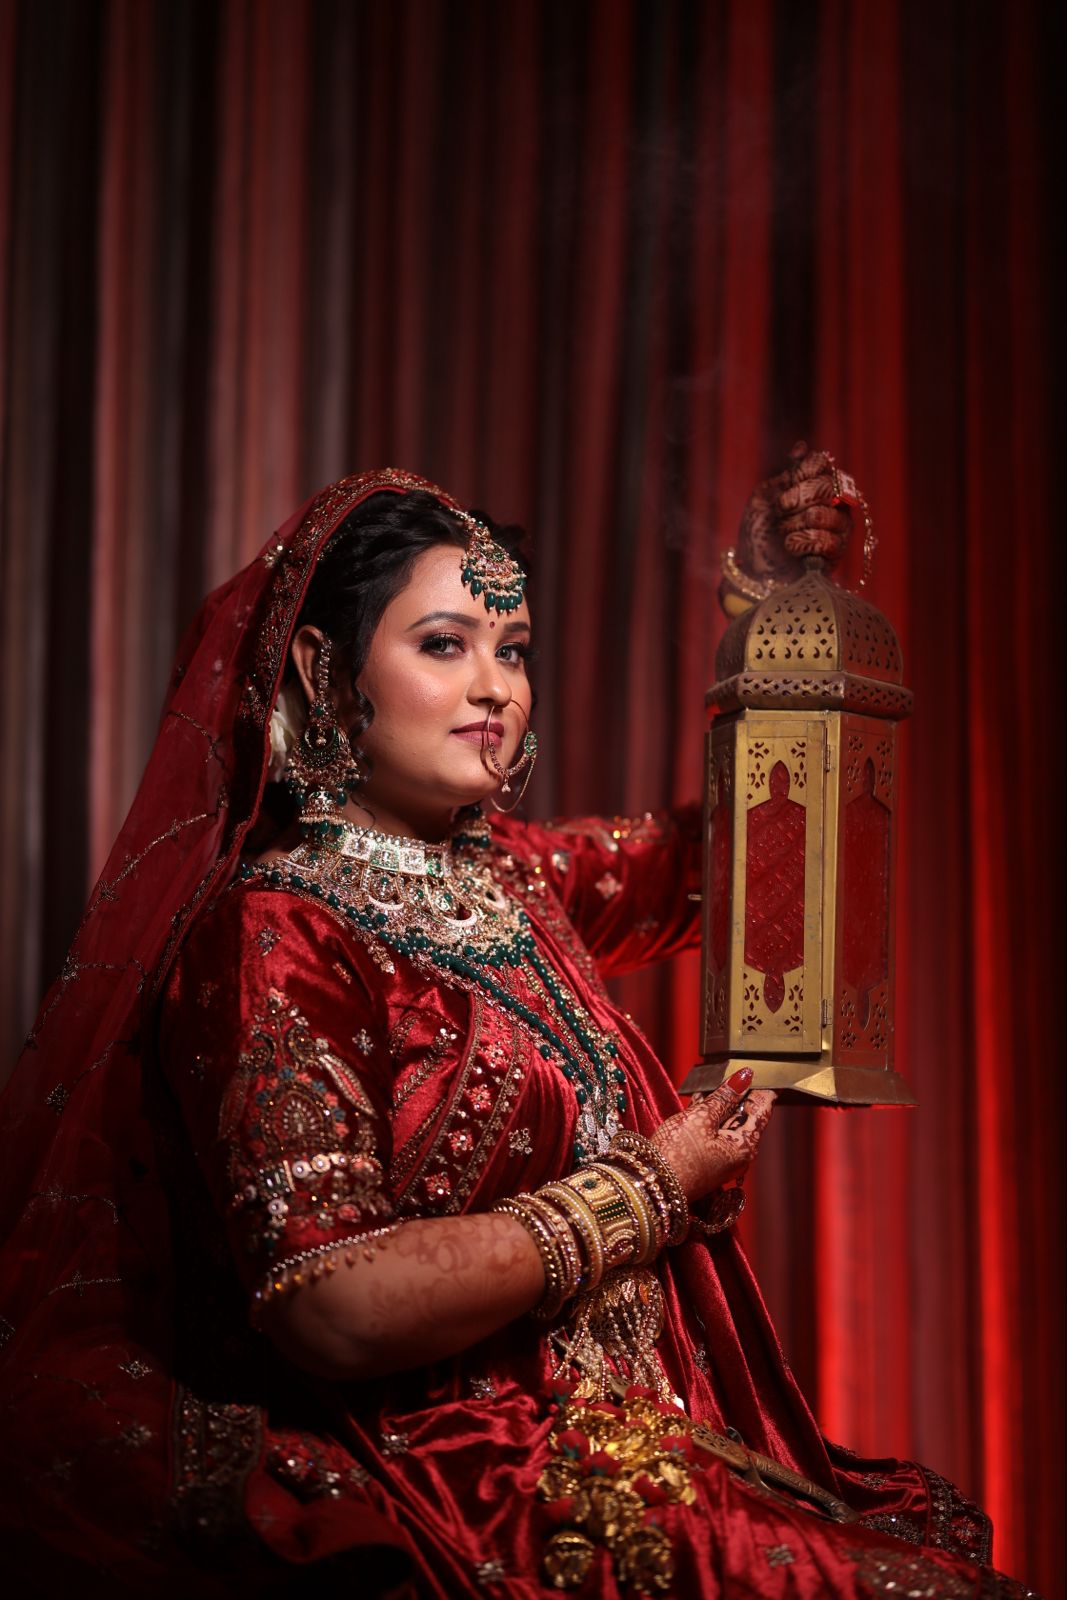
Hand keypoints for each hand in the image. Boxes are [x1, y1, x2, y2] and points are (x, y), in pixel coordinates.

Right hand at [650, 1069, 775, 1204]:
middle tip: (735, 1065)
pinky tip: (700, 1098)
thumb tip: (744, 1076)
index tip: (762, 1066)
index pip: (763, 1107)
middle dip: (740, 1090)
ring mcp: (723, 1156)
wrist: (652, 1184)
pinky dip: (709, 1115)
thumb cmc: (677, 1153)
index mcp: (745, 1144)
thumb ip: (723, 1096)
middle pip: (745, 1113)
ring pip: (728, 1121)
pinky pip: (714, 1130)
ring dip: (721, 1100)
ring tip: (713, 1076)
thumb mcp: (700, 1118)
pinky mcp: (708, 1158)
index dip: (763, 1085)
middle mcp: (739, 1152)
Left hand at [732, 442, 852, 589]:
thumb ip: (786, 473)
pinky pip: (826, 541)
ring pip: (822, 514)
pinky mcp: (838, 552)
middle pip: (825, 486)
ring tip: (784, 535)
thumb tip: (802, 446)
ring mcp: (840, 526)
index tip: (781, 491)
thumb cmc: (758, 532)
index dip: (798, 475)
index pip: (820, 463)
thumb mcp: (764, 496)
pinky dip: (801, 544)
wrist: (752, 569)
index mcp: (817, 483)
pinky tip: (792, 549)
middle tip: (780, 513)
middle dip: (793, 501)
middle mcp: (834, 501)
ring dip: (793, 526)